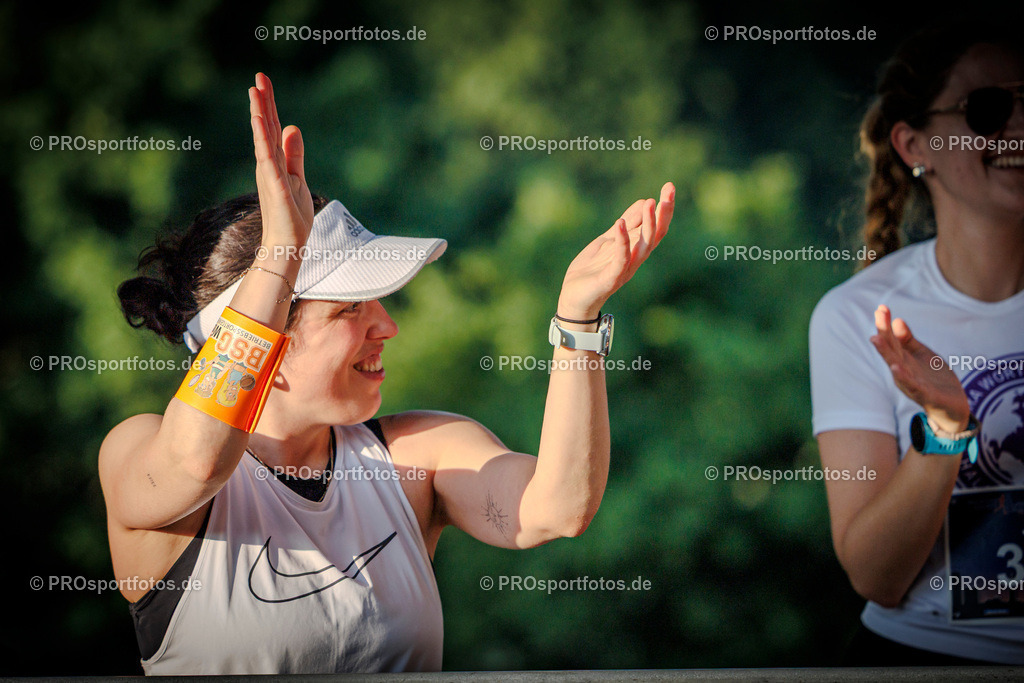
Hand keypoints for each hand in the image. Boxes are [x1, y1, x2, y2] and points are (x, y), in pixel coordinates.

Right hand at [248, 73, 313, 247]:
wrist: (288, 244)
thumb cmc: (292, 215)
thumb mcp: (298, 178)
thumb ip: (294, 153)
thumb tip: (292, 127)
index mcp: (275, 161)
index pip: (271, 127)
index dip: (268, 105)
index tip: (263, 81)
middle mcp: (268, 164)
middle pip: (265, 127)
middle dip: (262, 102)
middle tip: (259, 76)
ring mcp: (270, 174)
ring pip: (263, 138)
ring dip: (259, 115)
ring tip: (255, 92)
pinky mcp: (275, 186)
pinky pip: (268, 159)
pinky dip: (263, 140)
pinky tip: (259, 123)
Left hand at [557, 182, 674, 319]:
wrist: (574, 297)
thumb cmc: (593, 270)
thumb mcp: (609, 240)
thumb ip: (626, 224)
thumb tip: (645, 200)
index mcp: (636, 249)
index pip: (656, 227)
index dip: (664, 208)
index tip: (669, 186)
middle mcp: (635, 259)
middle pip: (656, 235)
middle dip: (664, 212)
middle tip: (669, 190)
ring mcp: (625, 269)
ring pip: (643, 246)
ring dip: (648, 224)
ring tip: (650, 202)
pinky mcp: (610, 278)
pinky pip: (621, 260)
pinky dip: (622, 242)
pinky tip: (619, 223)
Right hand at [869, 305, 969, 432]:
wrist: (953, 407)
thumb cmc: (934, 380)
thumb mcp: (923, 355)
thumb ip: (909, 341)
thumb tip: (897, 321)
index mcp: (903, 361)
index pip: (891, 340)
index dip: (886, 324)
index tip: (881, 308)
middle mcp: (902, 372)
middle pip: (891, 350)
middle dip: (884, 332)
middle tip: (878, 314)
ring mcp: (911, 384)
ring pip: (896, 366)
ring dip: (886, 352)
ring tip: (876, 338)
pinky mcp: (925, 395)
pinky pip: (912, 385)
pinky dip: (903, 377)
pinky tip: (896, 367)